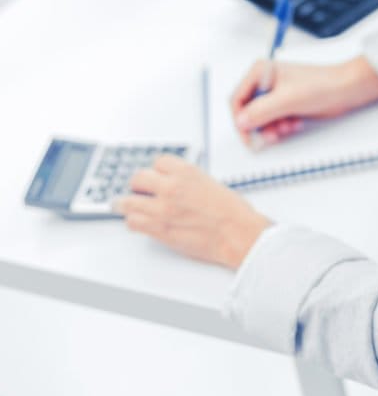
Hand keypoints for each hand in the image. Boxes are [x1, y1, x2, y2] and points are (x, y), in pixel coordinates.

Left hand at [113, 154, 271, 268]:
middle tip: (138, 189)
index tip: (155, 174)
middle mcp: (171, 187)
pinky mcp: (159, 229)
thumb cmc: (232, 212)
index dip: (156, 170)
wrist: (238, 234)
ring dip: (125, 203)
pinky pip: (133, 222)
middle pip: (138, 178)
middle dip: (138, 184)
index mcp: (185, 172)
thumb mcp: (209, 182)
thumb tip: (175, 184)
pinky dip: (132, 221)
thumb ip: (187, 181)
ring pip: (128, 202)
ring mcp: (162, 209)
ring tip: (122, 204)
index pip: (158, 162)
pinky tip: (136, 221)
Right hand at [230, 55, 377, 148]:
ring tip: (287, 127)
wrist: (346, 89)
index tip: (248, 136)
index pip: (237, 100)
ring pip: (261, 120)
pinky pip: (274, 123)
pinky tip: (294, 125)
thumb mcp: (288, 99)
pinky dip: (282, 128)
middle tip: (271, 136)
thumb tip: (241, 121)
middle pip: (248, 112)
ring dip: (272, 129)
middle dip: (260, 126)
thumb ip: (261, 111)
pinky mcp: (285, 105)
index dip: (240, 120)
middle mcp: (265, 82)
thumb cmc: (323, 84)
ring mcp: (275, 95)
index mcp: (260, 72)